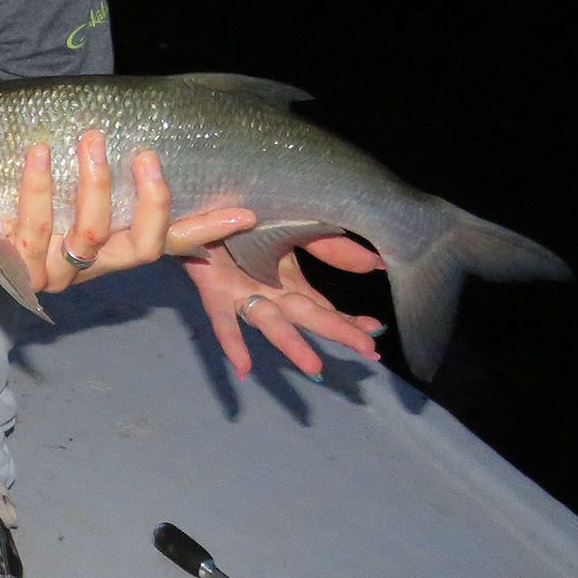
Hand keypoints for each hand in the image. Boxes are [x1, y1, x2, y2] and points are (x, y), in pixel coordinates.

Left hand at [0, 130, 256, 299]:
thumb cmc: (5, 206)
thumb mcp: (54, 189)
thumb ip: (92, 173)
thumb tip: (126, 128)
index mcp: (106, 250)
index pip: (166, 244)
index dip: (204, 229)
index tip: (244, 211)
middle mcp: (87, 268)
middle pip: (138, 246)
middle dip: (149, 200)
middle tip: (144, 153)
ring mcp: (52, 273)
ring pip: (88, 234)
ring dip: (93, 184)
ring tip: (89, 138)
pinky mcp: (14, 271)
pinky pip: (33, 228)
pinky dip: (39, 186)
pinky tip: (38, 153)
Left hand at [187, 237, 385, 379]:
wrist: (201, 209)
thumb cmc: (246, 223)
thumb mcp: (295, 230)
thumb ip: (331, 248)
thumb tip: (376, 263)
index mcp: (289, 284)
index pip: (327, 309)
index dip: (350, 321)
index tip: (375, 333)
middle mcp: (270, 296)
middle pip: (308, 316)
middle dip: (338, 332)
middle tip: (367, 352)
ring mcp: (243, 297)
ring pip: (271, 324)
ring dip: (292, 345)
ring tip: (314, 367)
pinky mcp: (215, 291)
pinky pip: (224, 321)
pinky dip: (234, 344)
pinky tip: (243, 367)